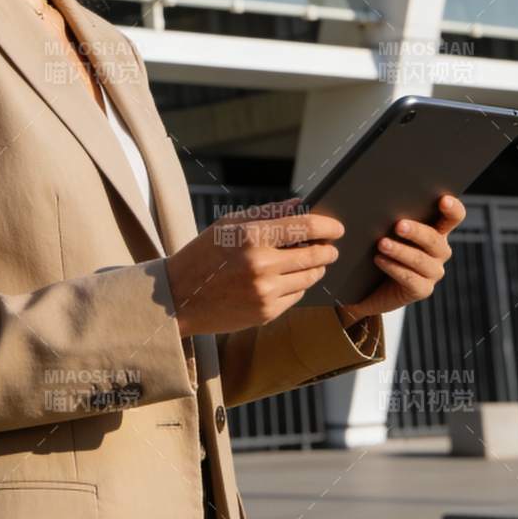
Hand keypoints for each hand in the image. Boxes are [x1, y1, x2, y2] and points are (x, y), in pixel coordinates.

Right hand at [166, 197, 344, 337]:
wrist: (180, 296)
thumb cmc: (204, 253)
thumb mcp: (229, 224)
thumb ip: (267, 214)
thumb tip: (300, 205)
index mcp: (251, 236)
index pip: (303, 226)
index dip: (327, 225)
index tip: (337, 227)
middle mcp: (261, 264)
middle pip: (314, 255)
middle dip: (327, 250)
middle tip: (330, 247)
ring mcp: (265, 292)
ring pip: (309, 278)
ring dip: (316, 268)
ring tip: (312, 261)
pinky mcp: (266, 313)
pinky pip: (297, 296)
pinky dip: (299, 286)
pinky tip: (290, 279)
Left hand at [334, 194, 465, 326]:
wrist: (371, 283)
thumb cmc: (378, 245)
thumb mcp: (383, 226)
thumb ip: (385, 213)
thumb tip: (371, 197)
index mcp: (436, 229)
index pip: (453, 216)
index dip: (452, 208)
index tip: (443, 199)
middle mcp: (439, 251)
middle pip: (435, 239)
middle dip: (417, 231)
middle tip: (398, 225)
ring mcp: (433, 272)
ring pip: (422, 260)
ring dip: (401, 251)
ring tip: (381, 244)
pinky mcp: (422, 289)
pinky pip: (412, 279)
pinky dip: (395, 268)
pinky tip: (379, 260)